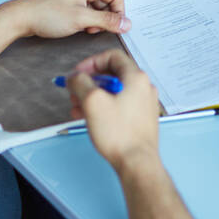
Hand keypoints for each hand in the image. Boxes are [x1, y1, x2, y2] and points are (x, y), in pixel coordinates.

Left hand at [11, 0, 129, 38]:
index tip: (117, 27)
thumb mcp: (81, 19)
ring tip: (86, 30)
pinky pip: (87, 11)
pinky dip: (87, 21)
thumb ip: (107, 21)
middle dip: (106, 18)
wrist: (21, 18)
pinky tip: (79, 28)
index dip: (119, 12)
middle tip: (97, 30)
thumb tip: (127, 24)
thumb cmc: (47, 14)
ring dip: (96, 21)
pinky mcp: (70, 3)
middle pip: (107, 2)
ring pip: (97, 8)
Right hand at [66, 48, 159, 171]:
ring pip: (114, 91)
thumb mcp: (92, 102)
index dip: (91, 62)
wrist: (137, 162)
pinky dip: (103, 107)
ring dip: (93, 96)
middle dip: (89, 82)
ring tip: (77, 108)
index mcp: (136, 77)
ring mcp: (144, 103)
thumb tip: (74, 76)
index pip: (112, 56)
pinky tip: (89, 118)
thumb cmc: (119, 134)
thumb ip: (80, 82)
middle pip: (112, 74)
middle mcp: (143, 87)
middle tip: (75, 92)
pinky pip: (119, 104)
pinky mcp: (140, 118)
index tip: (78, 73)